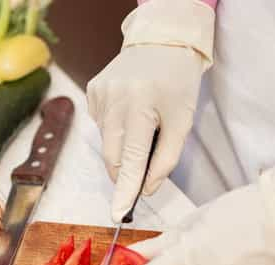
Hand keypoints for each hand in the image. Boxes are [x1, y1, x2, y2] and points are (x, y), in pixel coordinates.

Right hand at [86, 0, 214, 222]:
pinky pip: (101, 125)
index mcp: (141, 105)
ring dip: (123, 145)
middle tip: (144, 166)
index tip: (118, 213)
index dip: (126, 189)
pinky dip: (115, 129)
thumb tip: (146, 188)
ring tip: (142, 123)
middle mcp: (114, 99)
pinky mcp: (91, 91)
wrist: (161, 40)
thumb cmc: (177, 81)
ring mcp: (98, 95)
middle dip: (126, 170)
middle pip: (113, 156)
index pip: (131, 159)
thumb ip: (166, 158)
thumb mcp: (183, 120)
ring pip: (107, 143)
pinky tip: (129, 111)